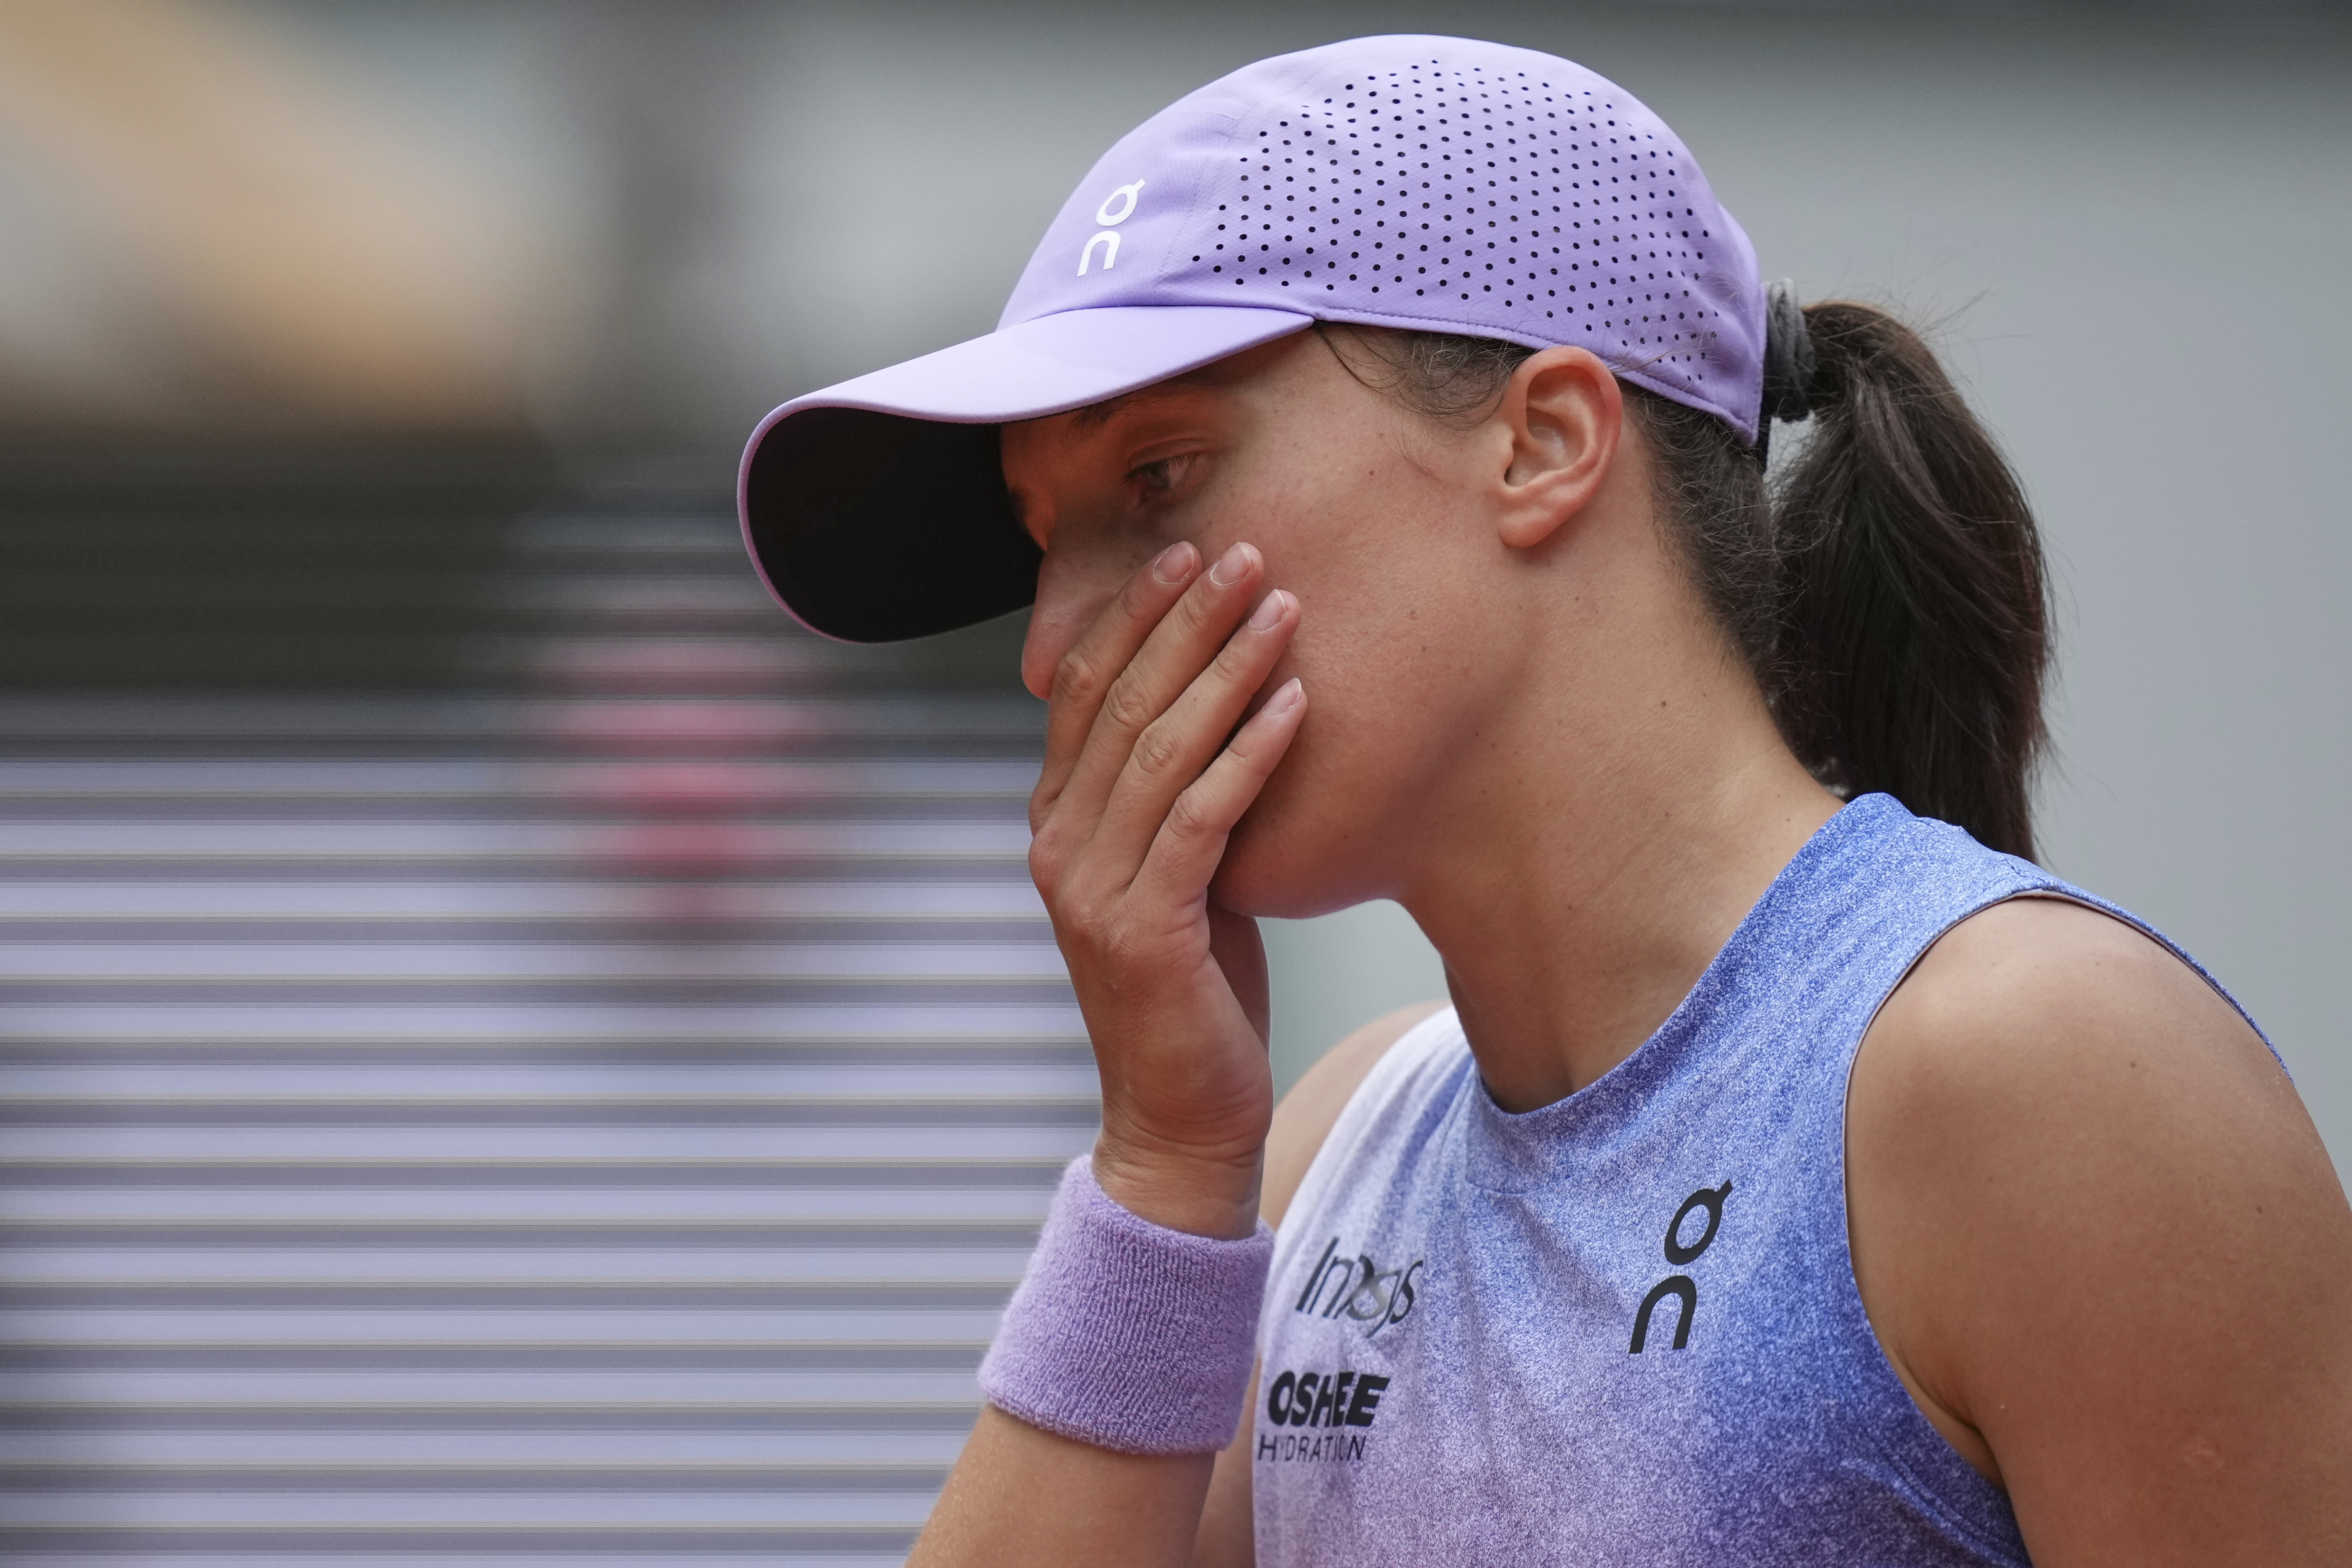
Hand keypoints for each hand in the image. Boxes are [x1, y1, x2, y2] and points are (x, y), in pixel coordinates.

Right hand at [1027, 539, 1305, 1238]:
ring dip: (1226, 669)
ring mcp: (1093, 890)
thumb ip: (1172, 804)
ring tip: (1282, 606)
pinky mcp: (1145, 930)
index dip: (1134, 618)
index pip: (1086, 693)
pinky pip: (1200, 819)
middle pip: (1121, 703)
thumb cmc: (1193, 992)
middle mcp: (1060, 846)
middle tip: (1246, 551)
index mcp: (1058, 824)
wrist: (1180, 1118)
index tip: (1190, 554)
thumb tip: (1220, 717)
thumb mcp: (1173, 878)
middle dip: (1184, 620)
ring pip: (1160, 749)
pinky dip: (1249, 755)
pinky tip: (1294, 706)